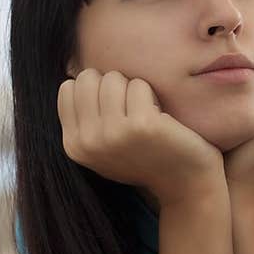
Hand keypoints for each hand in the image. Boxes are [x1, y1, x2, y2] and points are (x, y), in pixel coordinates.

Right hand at [57, 68, 224, 207]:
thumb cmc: (145, 157)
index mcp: (74, 145)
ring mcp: (113, 133)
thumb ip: (84, 118)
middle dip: (112, 84)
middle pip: (89, 78)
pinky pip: (139, 85)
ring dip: (133, 89)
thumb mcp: (103, 146)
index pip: (68, 88)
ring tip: (145, 113)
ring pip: (113, 78)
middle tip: (131, 108)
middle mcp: (88, 141)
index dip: (94, 89)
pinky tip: (159, 117)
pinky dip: (152, 94)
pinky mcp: (141, 125)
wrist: (185, 182)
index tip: (114, 109)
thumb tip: (73, 71)